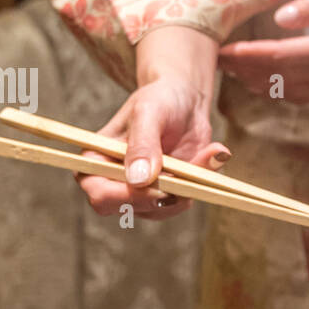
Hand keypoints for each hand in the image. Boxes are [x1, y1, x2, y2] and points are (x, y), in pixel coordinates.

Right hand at [77, 25, 227, 219]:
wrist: (184, 100)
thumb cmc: (159, 99)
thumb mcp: (149, 112)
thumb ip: (142, 144)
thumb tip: (138, 179)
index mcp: (96, 160)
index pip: (99, 194)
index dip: (126, 196)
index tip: (159, 186)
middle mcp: (113, 181)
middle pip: (128, 209)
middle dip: (161, 196)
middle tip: (187, 177)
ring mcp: (140, 191)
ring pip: (160, 209)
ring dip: (187, 186)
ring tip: (207, 153)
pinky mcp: (166, 193)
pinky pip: (183, 200)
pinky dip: (201, 182)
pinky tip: (212, 155)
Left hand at [217, 0, 308, 102]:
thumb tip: (281, 19)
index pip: (280, 58)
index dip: (248, 57)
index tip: (224, 51)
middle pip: (280, 80)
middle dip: (247, 73)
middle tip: (220, 63)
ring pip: (292, 93)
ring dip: (262, 85)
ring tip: (238, 73)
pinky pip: (307, 96)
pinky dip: (283, 91)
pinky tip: (270, 83)